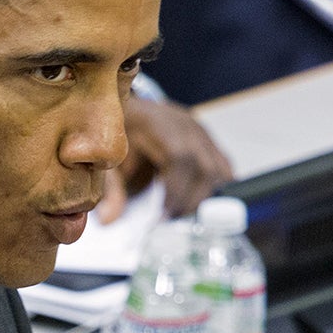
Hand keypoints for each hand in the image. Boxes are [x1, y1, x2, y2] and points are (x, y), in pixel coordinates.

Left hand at [99, 96, 234, 222]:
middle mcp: (185, 125)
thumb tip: (110, 220)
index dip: (175, 190)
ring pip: (219, 169)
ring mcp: (201, 133)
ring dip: (204, 198)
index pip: (179, 157)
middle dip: (190, 201)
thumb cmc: (119, 135)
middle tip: (172, 222)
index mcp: (158, 124)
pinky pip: (223, 167)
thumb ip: (111, 189)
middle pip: (204, 167)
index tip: (163, 216)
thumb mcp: (109, 159)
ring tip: (183, 215)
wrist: (132, 110)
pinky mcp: (210, 142)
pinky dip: (215, 189)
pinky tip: (200, 204)